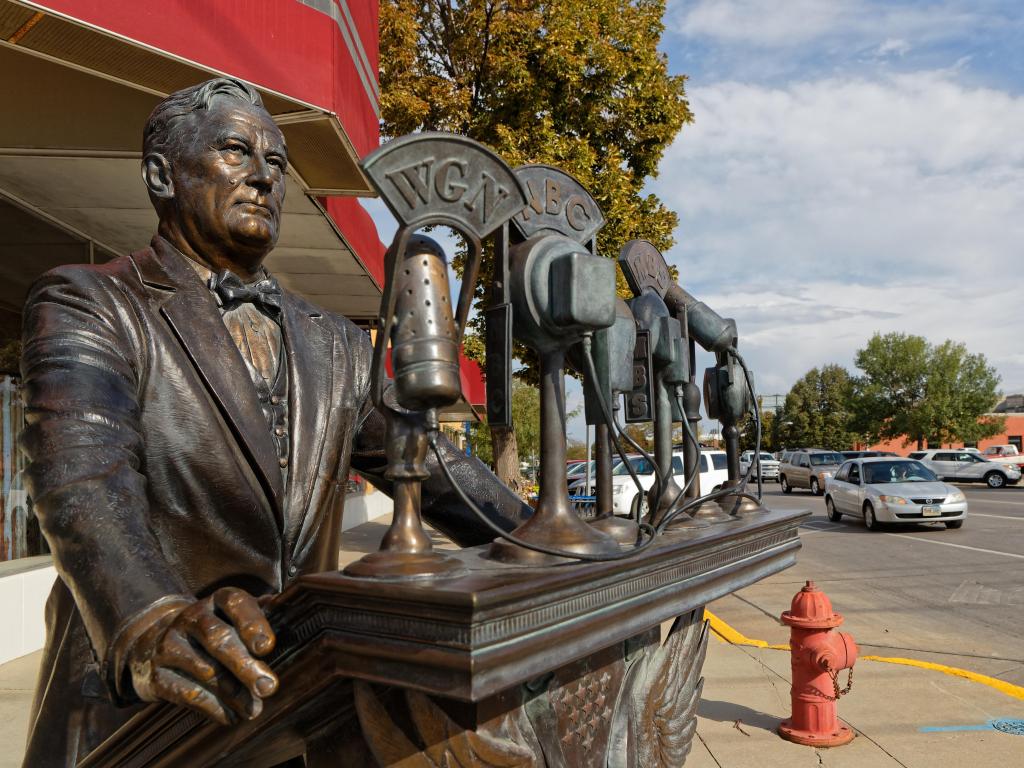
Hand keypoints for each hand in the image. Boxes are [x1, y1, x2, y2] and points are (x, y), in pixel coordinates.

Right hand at [127, 587, 277, 724]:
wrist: (155, 643)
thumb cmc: (214, 630)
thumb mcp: (235, 617)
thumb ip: (262, 617)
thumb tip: (292, 616)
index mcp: (217, 600)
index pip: (236, 603)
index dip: (252, 624)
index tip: (268, 647)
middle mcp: (192, 617)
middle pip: (219, 639)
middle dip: (246, 666)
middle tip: (269, 687)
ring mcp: (169, 644)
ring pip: (206, 670)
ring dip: (234, 693)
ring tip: (254, 708)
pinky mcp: (156, 674)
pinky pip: (187, 693)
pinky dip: (214, 708)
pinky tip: (232, 716)